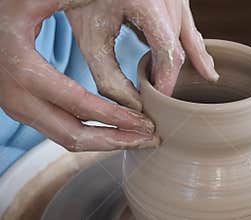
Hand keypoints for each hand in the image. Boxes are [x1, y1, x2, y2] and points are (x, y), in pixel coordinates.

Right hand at [0, 0, 157, 151]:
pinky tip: (115, 128)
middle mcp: (18, 97)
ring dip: (106, 141)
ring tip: (139, 138)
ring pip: (67, 138)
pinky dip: (91, 133)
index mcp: (24, 70)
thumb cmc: (7, 10)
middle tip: (150, 140)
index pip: (79, 104)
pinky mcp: (26, 109)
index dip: (116, 117)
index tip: (146, 123)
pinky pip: (62, 129)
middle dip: (116, 140)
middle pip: (73, 135)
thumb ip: (65, 4)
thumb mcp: (34, 0)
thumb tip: (104, 5)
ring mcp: (19, 107)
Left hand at [66, 0, 219, 100]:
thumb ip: (108, 77)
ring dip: (186, 63)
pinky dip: (191, 47)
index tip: (160, 100)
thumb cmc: (85, 1)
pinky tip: (200, 65)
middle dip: (170, 74)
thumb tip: (135, 106)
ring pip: (189, 37)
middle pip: (179, 45)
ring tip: (188, 87)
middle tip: (159, 97)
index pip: (168, 50)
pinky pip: (189, 27)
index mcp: (146, 2)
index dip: (167, 80)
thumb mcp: (91, 39)